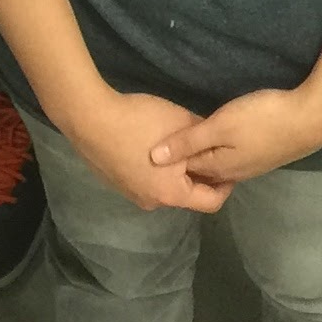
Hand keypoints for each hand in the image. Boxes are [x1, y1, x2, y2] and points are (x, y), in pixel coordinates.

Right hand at [63, 92, 229, 213]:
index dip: (227, 185)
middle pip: (187, 193)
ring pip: (164, 186)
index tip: (230, 164)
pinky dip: (154, 168)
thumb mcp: (182, 123)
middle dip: (198, 173)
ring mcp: (132, 195)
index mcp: (172, 194)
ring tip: (175, 143)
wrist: (90, 118)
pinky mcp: (117, 184)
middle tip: (203, 148)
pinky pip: (145, 180)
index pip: (212, 202)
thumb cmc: (141, 122)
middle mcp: (152, 202)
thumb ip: (204, 137)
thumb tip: (215, 142)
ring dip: (174, 170)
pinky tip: (149, 143)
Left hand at [152, 86, 321, 191]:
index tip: (151, 144)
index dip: (167, 160)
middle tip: (165, 141)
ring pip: (218, 165)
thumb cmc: (262, 119)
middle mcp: (234, 173)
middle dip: (184, 161)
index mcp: (219, 169)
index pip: (184, 171)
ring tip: (189, 138)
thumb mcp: (220, 126)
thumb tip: (153, 158)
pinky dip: (221, 151)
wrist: (310, 118)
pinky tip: (222, 137)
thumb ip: (188, 141)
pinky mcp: (265, 154)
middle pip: (202, 171)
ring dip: (203, 155)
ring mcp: (252, 165)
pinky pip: (234, 158)